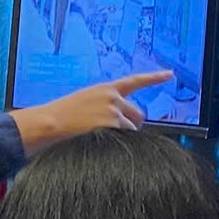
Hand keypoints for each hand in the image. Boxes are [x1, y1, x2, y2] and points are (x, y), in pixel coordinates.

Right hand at [11, 71, 170, 155]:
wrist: (49, 122)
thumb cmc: (61, 116)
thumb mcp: (84, 102)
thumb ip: (104, 106)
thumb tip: (121, 119)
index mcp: (105, 89)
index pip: (135, 81)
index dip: (155, 77)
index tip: (169, 74)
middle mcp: (112, 97)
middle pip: (138, 114)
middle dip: (132, 125)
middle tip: (119, 133)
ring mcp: (113, 111)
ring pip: (131, 130)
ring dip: (122, 137)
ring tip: (101, 138)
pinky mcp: (112, 124)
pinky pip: (125, 139)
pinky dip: (118, 144)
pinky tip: (101, 142)